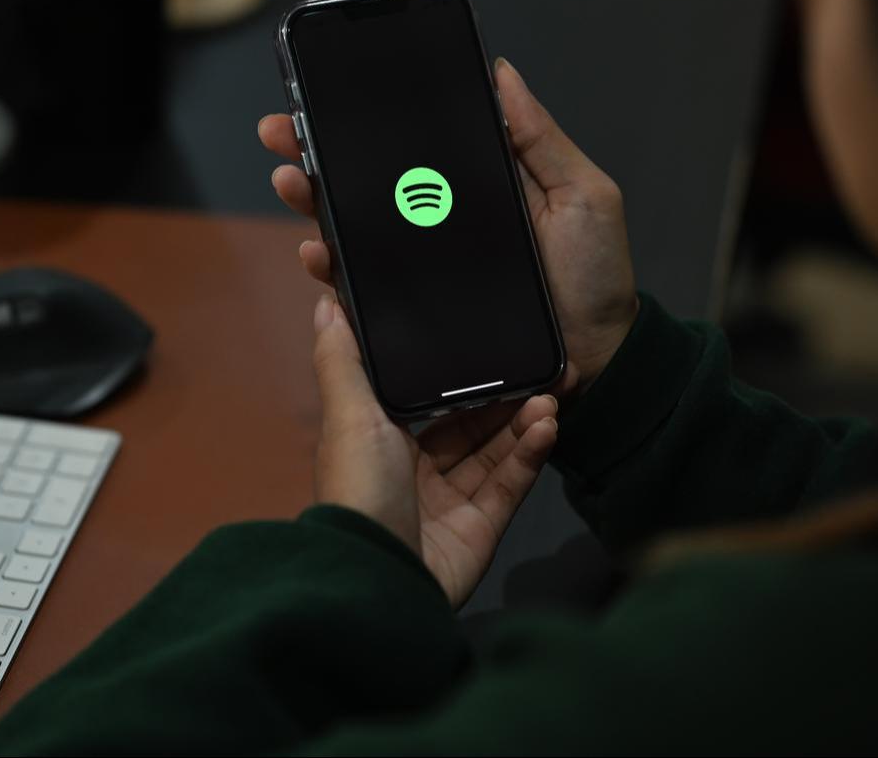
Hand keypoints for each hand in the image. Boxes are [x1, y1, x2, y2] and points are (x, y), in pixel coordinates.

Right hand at [259, 57, 639, 391]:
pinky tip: (316, 252)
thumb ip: (540, 138)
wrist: (598, 360)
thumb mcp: (582, 194)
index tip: (326, 95)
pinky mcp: (420, 310)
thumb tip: (501, 73)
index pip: (412, 146)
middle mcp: (444, 221)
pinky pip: (366, 288)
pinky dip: (334, 270)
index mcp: (478, 184)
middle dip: (318, 154)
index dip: (368, 121)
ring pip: (357, 229)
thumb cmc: (595, 277)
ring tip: (290, 182)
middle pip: (370, 182)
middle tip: (280, 133)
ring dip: (314, 204)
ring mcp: (428, 266)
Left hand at [312, 293, 558, 608]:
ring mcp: (447, 501)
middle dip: (505, 396)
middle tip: (542, 368)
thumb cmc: (358, 489)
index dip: (461, 373)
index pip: (426, 397)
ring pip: (493, 451)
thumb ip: (343, 359)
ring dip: (523, 421)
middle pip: (468, 424)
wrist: (379, 574)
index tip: (494, 343)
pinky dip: (529, 454)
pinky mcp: (478, 528)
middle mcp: (412, 469)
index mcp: (378, 440)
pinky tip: (546, 426)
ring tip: (550, 394)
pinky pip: (508, 483)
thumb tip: (327, 303)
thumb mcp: (348, 414)